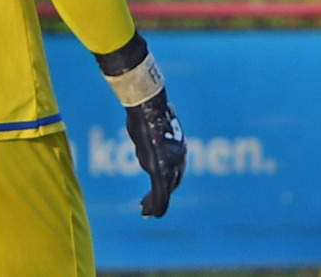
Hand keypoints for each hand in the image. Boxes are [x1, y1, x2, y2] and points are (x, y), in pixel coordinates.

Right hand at [125, 90, 185, 216]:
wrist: (148, 106)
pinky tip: (151, 214)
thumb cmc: (146, 109)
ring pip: (164, 189)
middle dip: (160, 196)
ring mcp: (171, 164)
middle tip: (147, 206)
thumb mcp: (148, 120)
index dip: (168, 182)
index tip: (156, 189)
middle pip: (172, 182)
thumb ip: (147, 129)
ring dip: (154, 201)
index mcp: (178, 145)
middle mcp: (179, 156)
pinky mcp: (161, 170)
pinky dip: (157, 205)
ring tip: (144, 210)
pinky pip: (161, 194)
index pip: (175, 169)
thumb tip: (141, 119)